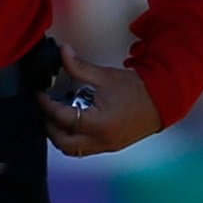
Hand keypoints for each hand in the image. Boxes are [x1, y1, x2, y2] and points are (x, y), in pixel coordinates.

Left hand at [42, 51, 160, 157]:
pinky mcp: (110, 147)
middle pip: (62, 142)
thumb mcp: (105, 76)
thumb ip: (80, 67)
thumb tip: (63, 53)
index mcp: (98, 123)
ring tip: (58, 117)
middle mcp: (100, 140)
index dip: (46, 104)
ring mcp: (105, 146)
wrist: (162, 100)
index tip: (39, 94)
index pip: (61, 117)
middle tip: (45, 109)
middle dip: (49, 126)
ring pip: (72, 150)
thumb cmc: (138, 90)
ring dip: (61, 136)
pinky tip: (74, 123)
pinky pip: (84, 149)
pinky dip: (74, 139)